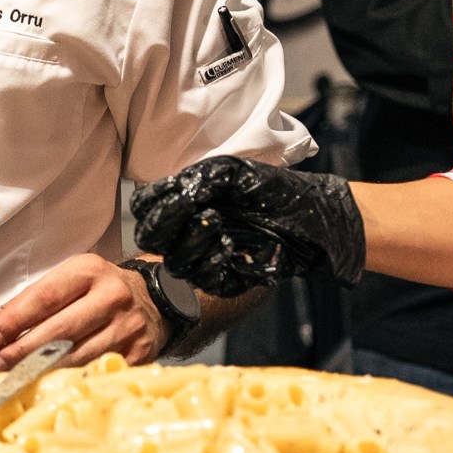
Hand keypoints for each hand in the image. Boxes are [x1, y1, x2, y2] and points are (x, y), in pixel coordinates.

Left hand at [0, 254, 164, 371]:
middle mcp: (111, 297)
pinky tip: (46, 385)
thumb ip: (25, 303)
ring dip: (40, 370)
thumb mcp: (66, 283)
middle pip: (60, 330)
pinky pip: (96, 372)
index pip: (46, 296)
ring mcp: (127, 328)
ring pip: (77, 356)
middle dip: (22, 349)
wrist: (154, 300)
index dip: (15, 319)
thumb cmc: (98, 290)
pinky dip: (68, 380)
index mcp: (89, 271)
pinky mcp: (138, 355)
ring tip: (11, 376)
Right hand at [130, 156, 364, 297]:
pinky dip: (211, 262)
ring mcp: (203, 256)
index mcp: (181, 200)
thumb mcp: (229, 172)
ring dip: (191, 241)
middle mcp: (186, 229)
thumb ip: (196, 181)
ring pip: (174, 262)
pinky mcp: (224, 280)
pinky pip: (202, 280)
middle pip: (149, 238)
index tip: (177, 195)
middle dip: (165, 226)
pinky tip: (229, 246)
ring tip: (218, 223)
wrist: (308, 216)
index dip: (152, 205)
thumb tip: (173, 196)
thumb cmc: (268, 188)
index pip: (144, 207)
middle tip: (191, 210)